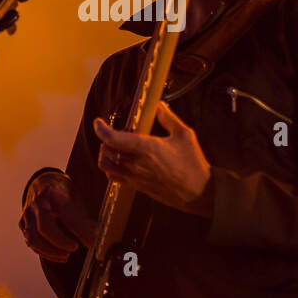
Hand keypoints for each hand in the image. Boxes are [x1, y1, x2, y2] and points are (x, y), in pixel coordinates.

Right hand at [19, 171, 95, 262]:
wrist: (47, 188)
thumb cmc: (64, 196)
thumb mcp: (77, 204)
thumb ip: (83, 223)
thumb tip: (93, 243)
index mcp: (51, 193)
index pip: (62, 213)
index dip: (75, 229)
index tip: (86, 240)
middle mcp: (36, 203)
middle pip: (43, 227)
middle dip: (59, 242)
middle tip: (75, 247)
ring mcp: (27, 215)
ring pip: (33, 238)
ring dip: (50, 251)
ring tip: (67, 255)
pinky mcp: (23, 226)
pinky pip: (31, 243)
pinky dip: (46, 253)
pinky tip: (61, 257)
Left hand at [94, 100, 212, 214]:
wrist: (199, 192)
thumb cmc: (193, 163)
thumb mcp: (185, 135)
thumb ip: (168, 118)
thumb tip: (159, 105)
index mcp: (146, 148)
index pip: (113, 138)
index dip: (101, 129)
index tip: (98, 122)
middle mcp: (136, 164)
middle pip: (106, 150)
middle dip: (107, 137)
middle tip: (122, 132)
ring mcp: (135, 177)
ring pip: (105, 165)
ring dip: (105, 153)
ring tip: (116, 147)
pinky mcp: (137, 187)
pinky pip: (114, 177)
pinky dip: (110, 168)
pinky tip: (121, 161)